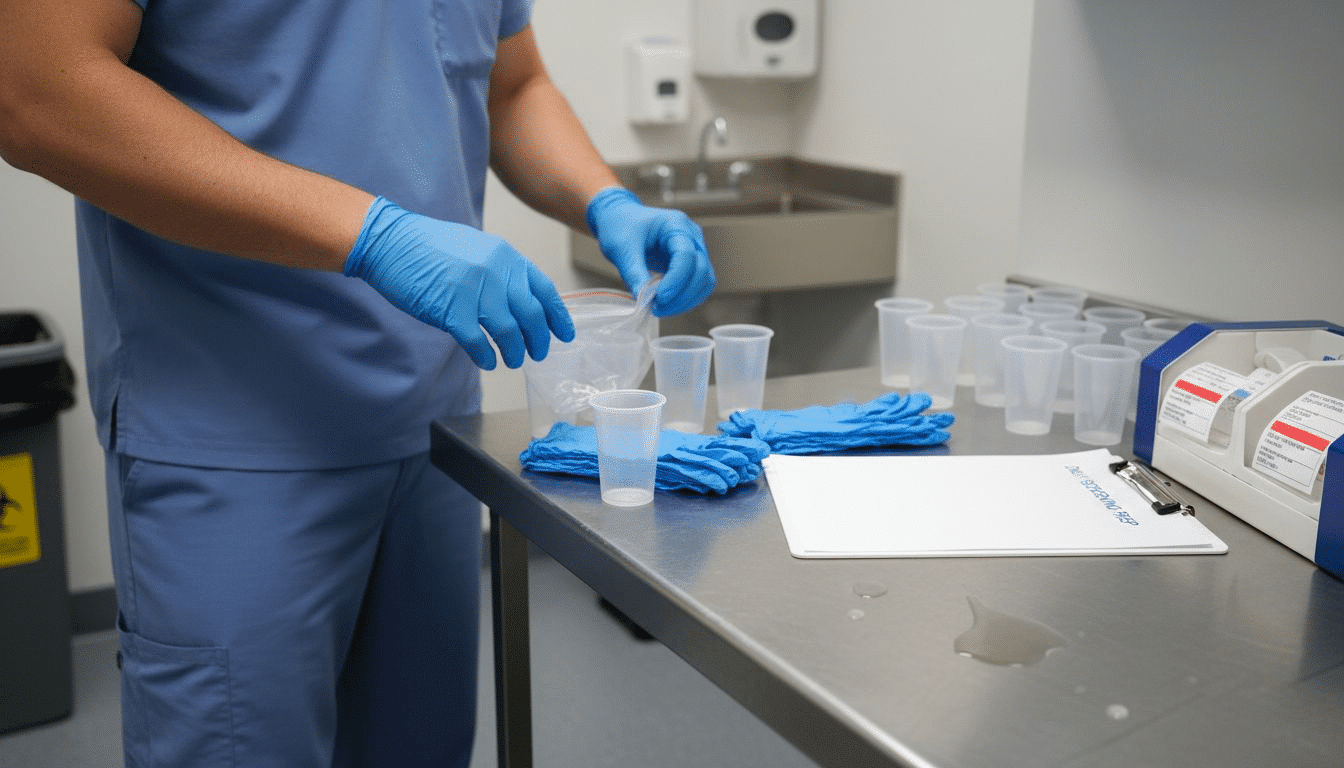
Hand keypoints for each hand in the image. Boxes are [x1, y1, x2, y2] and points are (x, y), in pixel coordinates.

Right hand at [344, 197, 574, 369]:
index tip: (563, 334)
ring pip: (509, 332)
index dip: (557, 316)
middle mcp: (496, 272)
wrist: (391, 241)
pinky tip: (487, 361)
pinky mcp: (452, 310)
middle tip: (537, 353)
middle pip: (531, 315)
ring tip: (512, 360)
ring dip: (514, 351)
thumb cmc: (428, 246)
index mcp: (505, 256)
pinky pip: (478, 342)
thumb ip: (501, 271)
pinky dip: (486, 356)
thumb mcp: (477, 248)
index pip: (544, 290)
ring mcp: (475, 292)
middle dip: (538, 340)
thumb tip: (520, 300)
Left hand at [585, 187, 715, 315]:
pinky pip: (698, 285)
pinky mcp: (690, 264)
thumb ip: (634, 273)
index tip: (659, 298)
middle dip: (682, 295)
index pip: (686, 255)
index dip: (676, 280)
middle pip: (701, 270)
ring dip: (687, 300)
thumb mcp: (622, 248)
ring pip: (704, 281)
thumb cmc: (621, 225)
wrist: (619, 219)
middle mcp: (691, 236)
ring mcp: (694, 250)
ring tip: (661, 308)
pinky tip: (668, 304)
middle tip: (658, 308)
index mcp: (676, 225)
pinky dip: (686, 299)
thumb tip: (643, 300)